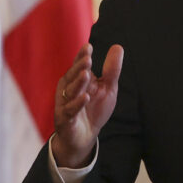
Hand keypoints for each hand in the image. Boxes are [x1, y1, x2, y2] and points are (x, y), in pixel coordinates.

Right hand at [52, 43, 123, 167]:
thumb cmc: (94, 109)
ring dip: (78, 83)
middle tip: (88, 59)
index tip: (88, 47)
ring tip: (86, 74)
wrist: (86, 136)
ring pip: (70, 92)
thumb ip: (112, 70)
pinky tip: (85, 97)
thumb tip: (118, 46)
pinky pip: (70, 110)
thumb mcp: (107, 88)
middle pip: (72, 76)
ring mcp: (65, 104)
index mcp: (77, 80)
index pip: (78, 65)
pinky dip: (77, 104)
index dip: (81, 56)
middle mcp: (68, 89)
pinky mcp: (65, 119)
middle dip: (79, 67)